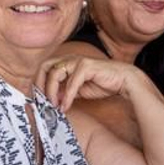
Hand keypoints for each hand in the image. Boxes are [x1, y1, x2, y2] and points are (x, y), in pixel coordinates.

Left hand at [38, 55, 152, 109]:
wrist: (124, 81)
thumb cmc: (104, 84)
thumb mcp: (79, 90)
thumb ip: (65, 92)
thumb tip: (52, 99)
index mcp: (68, 61)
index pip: (45, 68)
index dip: (39, 82)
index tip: (38, 98)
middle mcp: (71, 58)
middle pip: (45, 67)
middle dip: (40, 84)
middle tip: (41, 101)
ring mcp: (78, 60)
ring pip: (55, 73)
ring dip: (51, 91)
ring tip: (54, 105)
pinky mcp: (86, 66)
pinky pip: (71, 82)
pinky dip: (66, 96)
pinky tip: (66, 106)